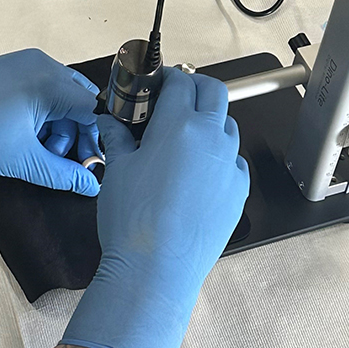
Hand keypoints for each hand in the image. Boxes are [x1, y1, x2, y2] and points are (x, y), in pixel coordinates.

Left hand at [0, 49, 100, 195]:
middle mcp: (45, 64)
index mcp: (50, 82)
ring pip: (61, 94)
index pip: (91, 111)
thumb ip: (61, 174)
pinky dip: (43, 110)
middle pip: (78, 101)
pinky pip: (43, 87)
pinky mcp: (14, 64)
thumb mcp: (21, 161)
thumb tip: (91, 186)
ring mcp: (29, 61)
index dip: (90, 141)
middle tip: (55, 160)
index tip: (81, 166)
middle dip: (74, 133)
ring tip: (37, 149)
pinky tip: (27, 132)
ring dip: (58, 124)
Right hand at [62, 67, 248, 347]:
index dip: (167, 77)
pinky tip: (199, 172)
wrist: (155, 270)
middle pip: (214, 91)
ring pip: (227, 125)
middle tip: (175, 99)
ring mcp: (230, 164)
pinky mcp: (239, 190)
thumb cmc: (132, 219)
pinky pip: (235, 160)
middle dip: (195, 88)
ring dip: (209, 121)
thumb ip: (118, 136)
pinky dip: (220, 157)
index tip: (157, 82)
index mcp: (178, 124)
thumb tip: (110, 119)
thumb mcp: (117, 170)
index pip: (180, 82)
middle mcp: (211, 137)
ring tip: (185, 137)